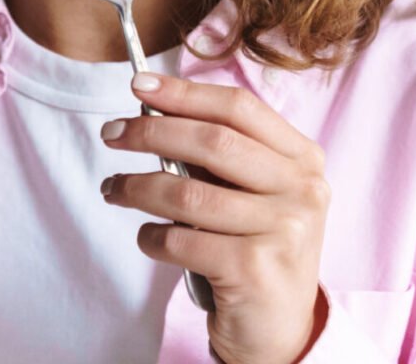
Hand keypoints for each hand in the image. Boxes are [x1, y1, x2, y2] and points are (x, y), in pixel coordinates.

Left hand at [99, 72, 329, 363]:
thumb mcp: (256, 195)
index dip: (185, 93)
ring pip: (188, 193)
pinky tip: (148, 237)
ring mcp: (284, 230)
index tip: (139, 85)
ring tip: (113, 189)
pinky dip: (151, 237)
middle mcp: (303, 189)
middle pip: (213, 142)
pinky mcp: (254, 269)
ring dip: (137, 188)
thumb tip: (151, 112)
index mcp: (304, 159)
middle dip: (151, 132)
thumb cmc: (257, 250)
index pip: (240, 108)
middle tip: (111, 134)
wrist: (280, 331)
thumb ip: (221, 156)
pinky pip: (181, 240)